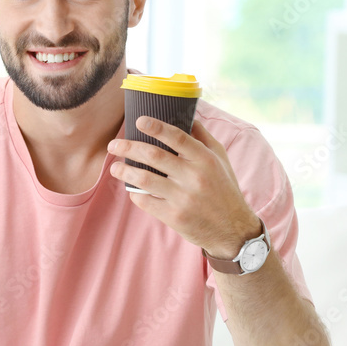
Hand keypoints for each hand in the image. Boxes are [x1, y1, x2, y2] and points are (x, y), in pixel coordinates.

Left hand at [107, 116, 259, 257]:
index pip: (177, 137)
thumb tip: (187, 115)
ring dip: (125, 171)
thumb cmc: (224, 189)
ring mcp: (183, 198)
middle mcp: (194, 177)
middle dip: (129, 148)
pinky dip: (135, 193)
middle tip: (114, 145)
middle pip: (154, 156)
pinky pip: (146, 201)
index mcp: (206, 160)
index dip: (156, 127)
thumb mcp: (221, 160)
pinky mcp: (175, 216)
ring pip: (145, 178)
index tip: (138, 121)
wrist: (233, 230)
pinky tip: (131, 189)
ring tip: (115, 167)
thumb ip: (203, 137)